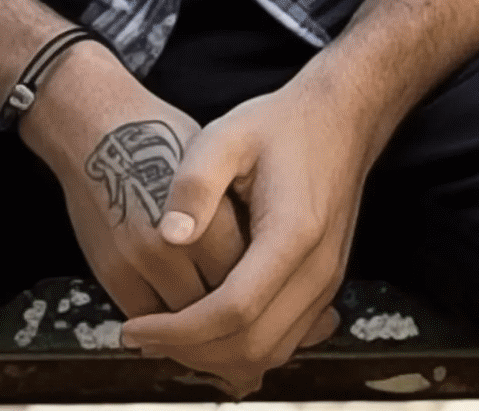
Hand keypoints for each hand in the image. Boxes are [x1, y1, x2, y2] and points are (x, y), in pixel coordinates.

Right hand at [20, 44, 247, 321]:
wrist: (98, 127)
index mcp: (209, 214)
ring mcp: (139, 263)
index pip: (247, 277)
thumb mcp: (215, 164)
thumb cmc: (161, 138)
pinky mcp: (111, 274)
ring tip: (205, 300)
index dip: (255, 281)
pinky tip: (173, 298)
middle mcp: (173, 244)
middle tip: (235, 296)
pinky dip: (162, 319)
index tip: (258, 278)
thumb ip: (236, 218)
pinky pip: (146, 318)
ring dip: (196, 317)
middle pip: (215, 304)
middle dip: (227, 303)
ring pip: (182, 321)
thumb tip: (263, 266)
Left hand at [118, 71, 375, 396]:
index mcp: (292, 234)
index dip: (181, 330)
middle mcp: (317, 270)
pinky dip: (243, 347)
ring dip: (218, 357)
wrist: (341, 120)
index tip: (137, 327)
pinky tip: (207, 330)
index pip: (234, 311)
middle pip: (253, 346)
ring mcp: (325, 283)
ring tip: (168, 336)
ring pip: (272, 352)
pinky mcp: (324, 286)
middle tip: (145, 336)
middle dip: (194, 351)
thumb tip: (167, 237)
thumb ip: (195, 183)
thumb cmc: (281, 125)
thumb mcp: (228, 135)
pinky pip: (285, 339)